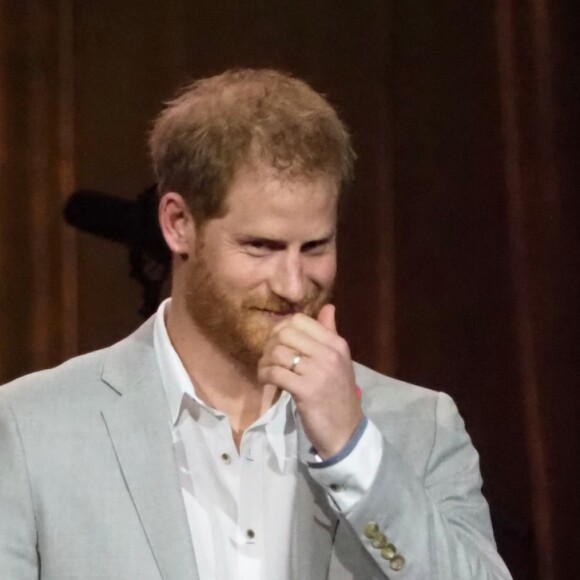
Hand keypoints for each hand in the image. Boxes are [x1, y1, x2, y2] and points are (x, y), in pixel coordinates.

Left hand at [257, 304, 362, 458]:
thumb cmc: (338, 395)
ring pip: (278, 352)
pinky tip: (266, 381)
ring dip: (265, 361)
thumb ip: (330, 333)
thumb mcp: (338, 361)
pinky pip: (275, 373)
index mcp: (337, 344)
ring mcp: (318, 371)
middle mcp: (329, 353)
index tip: (277, 342)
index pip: (300, 320)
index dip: (282, 328)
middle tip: (269, 358)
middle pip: (286, 333)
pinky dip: (265, 375)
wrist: (345, 430)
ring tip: (266, 371)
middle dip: (270, 344)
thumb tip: (328, 307)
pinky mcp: (305, 390)